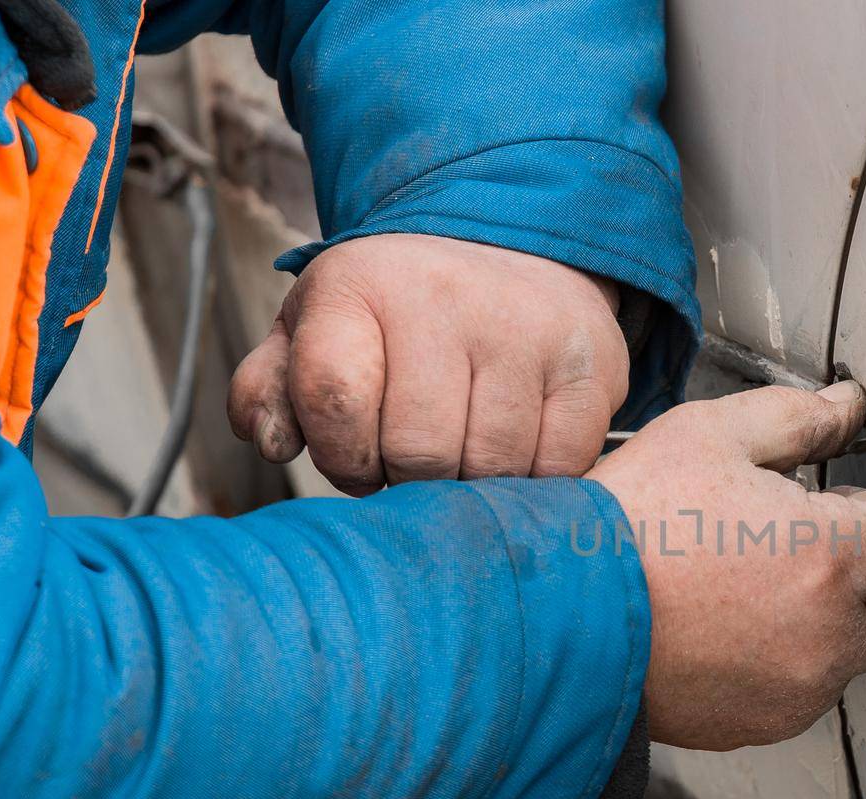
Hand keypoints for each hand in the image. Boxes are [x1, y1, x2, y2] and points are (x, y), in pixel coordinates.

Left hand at [228, 234, 627, 494]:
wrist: (513, 248)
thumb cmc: (399, 312)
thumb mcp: (317, 328)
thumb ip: (271, 387)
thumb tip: (271, 442)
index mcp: (361, 285)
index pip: (334, 398)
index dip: (341, 456)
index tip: (357, 457)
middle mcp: (448, 298)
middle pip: (419, 451)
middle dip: (409, 478)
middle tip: (416, 460)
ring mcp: (530, 331)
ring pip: (491, 466)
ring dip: (474, 484)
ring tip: (466, 452)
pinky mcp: (594, 365)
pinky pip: (560, 465)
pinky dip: (536, 478)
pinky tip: (518, 450)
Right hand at [590, 382, 865, 749]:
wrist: (551, 617)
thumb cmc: (624, 524)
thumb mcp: (709, 436)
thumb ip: (798, 419)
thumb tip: (848, 408)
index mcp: (828, 558)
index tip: (842, 510)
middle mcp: (828, 636)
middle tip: (811, 551)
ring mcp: (797, 691)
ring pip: (856, 657)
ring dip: (832, 625)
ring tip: (753, 587)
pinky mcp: (761, 726)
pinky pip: (804, 693)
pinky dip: (786, 664)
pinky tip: (728, 628)